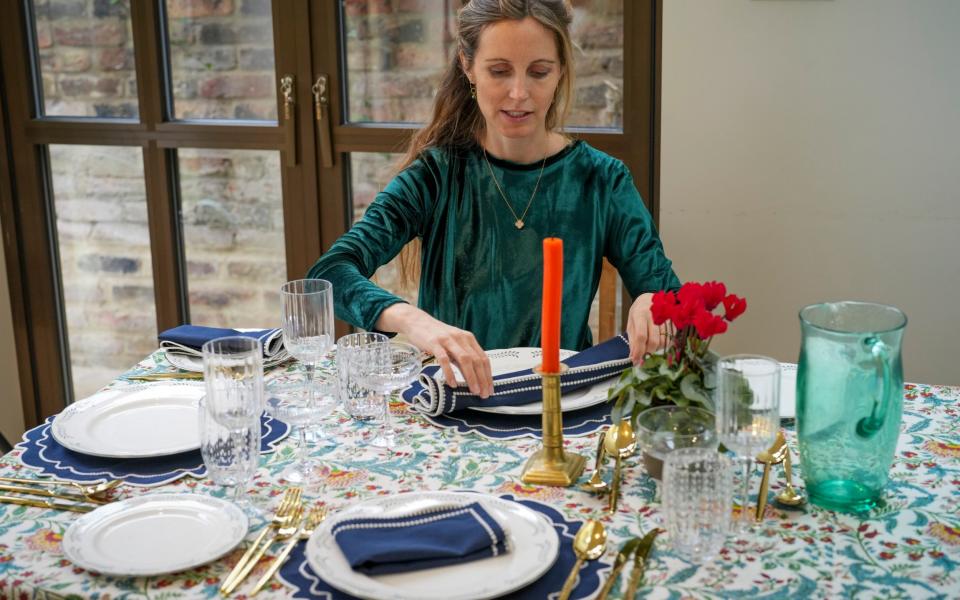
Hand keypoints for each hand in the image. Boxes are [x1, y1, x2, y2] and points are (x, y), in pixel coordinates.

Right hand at [376, 304, 492, 397]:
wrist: (417, 322)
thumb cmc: (437, 336)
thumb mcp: (453, 345)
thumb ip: (462, 358)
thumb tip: (473, 378)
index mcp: (468, 338)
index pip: (483, 358)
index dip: (488, 375)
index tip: (490, 389)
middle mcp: (461, 338)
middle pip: (476, 360)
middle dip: (483, 379)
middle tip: (484, 394)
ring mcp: (448, 340)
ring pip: (465, 360)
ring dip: (471, 377)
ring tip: (474, 391)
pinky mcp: (434, 343)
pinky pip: (444, 360)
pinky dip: (450, 373)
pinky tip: (452, 384)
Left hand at [626, 292, 663, 364]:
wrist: (652, 297)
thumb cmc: (639, 313)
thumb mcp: (631, 324)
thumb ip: (632, 340)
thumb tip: (633, 357)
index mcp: (640, 313)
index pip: (641, 336)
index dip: (638, 351)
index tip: (635, 361)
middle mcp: (654, 314)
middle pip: (653, 340)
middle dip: (648, 352)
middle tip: (643, 354)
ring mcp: (665, 317)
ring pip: (663, 341)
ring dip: (656, 349)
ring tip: (650, 345)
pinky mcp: (673, 321)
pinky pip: (670, 339)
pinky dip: (663, 344)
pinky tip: (658, 340)